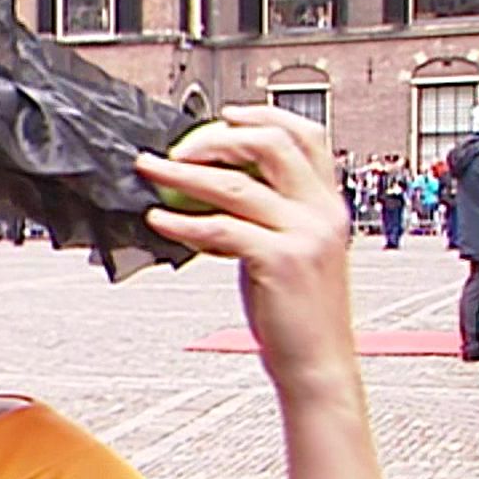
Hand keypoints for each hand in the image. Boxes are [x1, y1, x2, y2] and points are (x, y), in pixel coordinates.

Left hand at [134, 105, 355, 393]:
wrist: (317, 362)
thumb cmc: (296, 311)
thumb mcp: (287, 250)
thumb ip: (263, 217)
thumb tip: (211, 190)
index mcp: (329, 203)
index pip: (307, 136)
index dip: (264, 116)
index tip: (224, 116)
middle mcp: (322, 212)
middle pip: (270, 146)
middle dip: (215, 139)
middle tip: (175, 149)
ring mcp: (305, 234)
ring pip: (235, 184)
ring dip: (182, 174)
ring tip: (149, 171)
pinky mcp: (282, 260)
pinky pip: (220, 228)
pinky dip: (183, 221)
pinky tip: (158, 221)